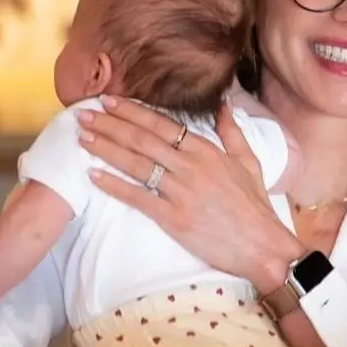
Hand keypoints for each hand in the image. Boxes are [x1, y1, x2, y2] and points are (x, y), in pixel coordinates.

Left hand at [78, 96, 304, 292]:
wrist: (263, 245)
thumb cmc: (256, 207)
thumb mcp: (249, 162)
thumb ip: (233, 132)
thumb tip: (223, 105)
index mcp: (207, 150)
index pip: (162, 124)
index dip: (132, 111)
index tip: (110, 101)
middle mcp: (191, 166)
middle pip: (142, 139)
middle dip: (109, 124)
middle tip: (83, 114)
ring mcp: (181, 192)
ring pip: (136, 164)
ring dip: (105, 149)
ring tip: (83, 138)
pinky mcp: (174, 218)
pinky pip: (138, 198)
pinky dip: (114, 186)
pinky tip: (93, 176)